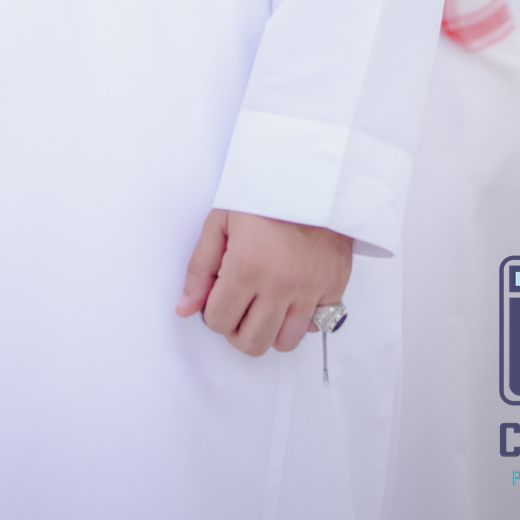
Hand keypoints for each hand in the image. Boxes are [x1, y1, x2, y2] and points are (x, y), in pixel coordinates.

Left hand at [175, 210, 352, 357]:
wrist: (312, 176)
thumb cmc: (263, 195)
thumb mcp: (221, 221)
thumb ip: (200, 268)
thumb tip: (185, 309)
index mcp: (247, 267)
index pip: (219, 322)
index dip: (213, 311)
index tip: (220, 294)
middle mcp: (279, 285)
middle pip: (251, 343)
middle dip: (238, 329)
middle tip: (240, 305)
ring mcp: (310, 290)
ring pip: (284, 343)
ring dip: (270, 329)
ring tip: (265, 304)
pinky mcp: (334, 289)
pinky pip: (315, 326)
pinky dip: (301, 319)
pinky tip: (292, 295)